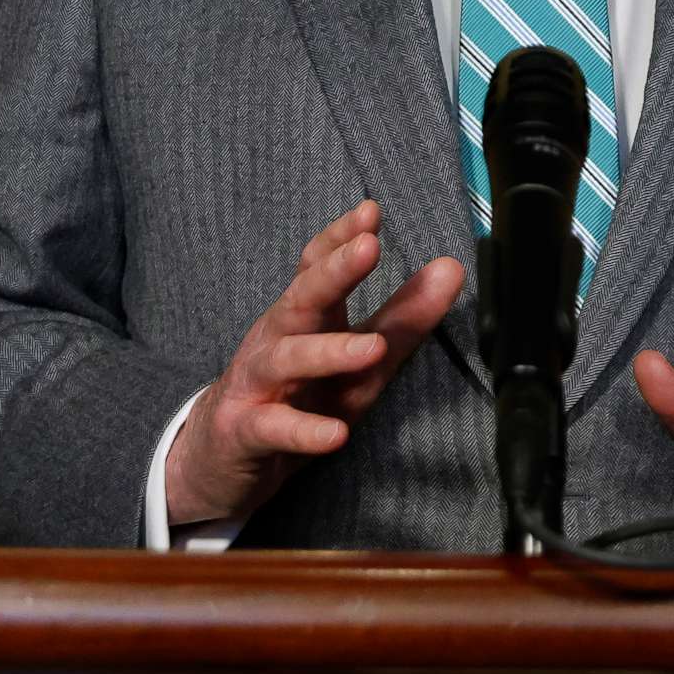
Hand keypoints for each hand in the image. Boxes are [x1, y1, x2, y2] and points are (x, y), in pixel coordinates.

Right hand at [164, 201, 461, 526]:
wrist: (222, 461)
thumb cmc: (300, 398)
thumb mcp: (358, 362)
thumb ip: (403, 318)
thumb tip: (452, 268)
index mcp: (303, 317)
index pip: (316, 265)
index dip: (341, 237)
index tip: (371, 212)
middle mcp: (277, 339)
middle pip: (302, 298)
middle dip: (334, 272)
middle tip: (369, 248)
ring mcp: (257, 383)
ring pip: (287, 359)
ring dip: (329, 352)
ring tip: (372, 349)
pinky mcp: (244, 431)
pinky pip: (274, 427)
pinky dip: (304, 430)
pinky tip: (335, 434)